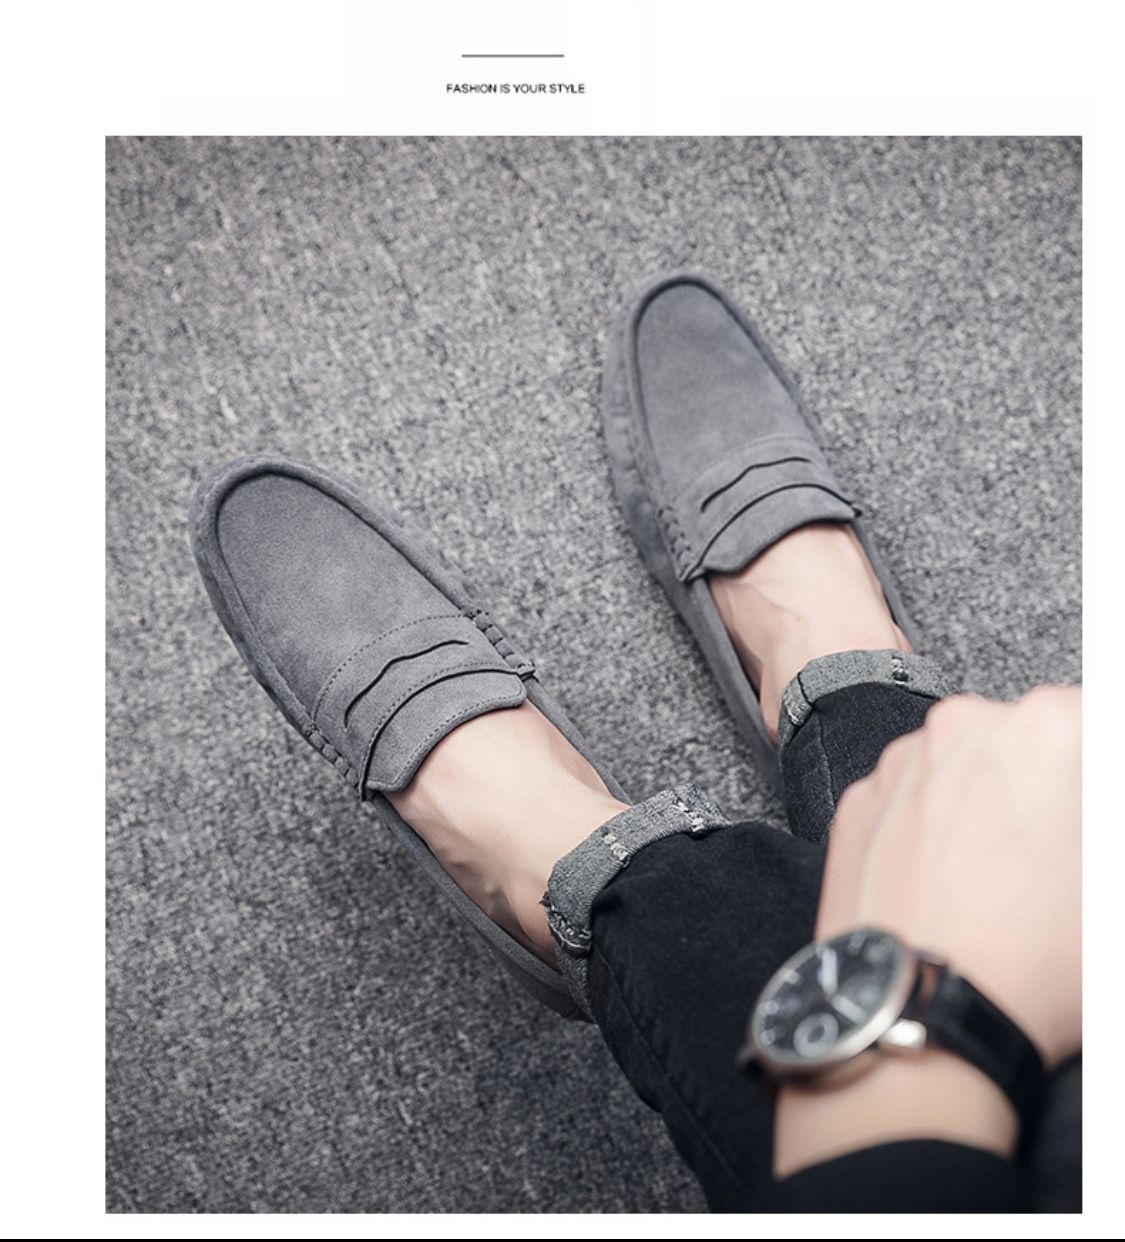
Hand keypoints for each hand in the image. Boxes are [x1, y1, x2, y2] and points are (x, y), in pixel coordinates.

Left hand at [774, 685, 1080, 1177]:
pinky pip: (907, 802)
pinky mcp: (855, 803)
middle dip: (1047, 788)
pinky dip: (928, 829)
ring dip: (983, 805)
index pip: (1094, 729)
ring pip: (960, 770)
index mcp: (1049, 728)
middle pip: (1025, 743)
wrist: (918, 1014)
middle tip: (1056, 860)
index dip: (1094, 787)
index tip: (1086, 827)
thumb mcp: (1112, 893)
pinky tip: (947, 886)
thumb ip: (1098, 824)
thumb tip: (1083, 819)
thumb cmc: (1036, 959)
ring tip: (998, 883)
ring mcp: (899, 762)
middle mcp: (965, 724)